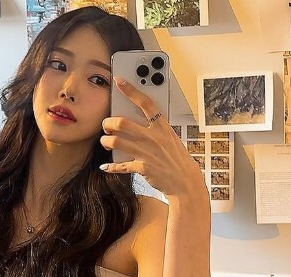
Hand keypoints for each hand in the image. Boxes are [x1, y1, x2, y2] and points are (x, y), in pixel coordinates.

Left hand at [100, 76, 208, 201]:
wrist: (185, 182)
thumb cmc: (177, 160)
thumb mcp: (171, 138)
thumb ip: (156, 129)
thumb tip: (140, 121)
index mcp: (162, 126)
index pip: (146, 103)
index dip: (131, 90)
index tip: (119, 81)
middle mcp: (153, 137)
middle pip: (122, 123)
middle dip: (109, 122)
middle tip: (106, 125)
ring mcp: (146, 153)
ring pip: (116, 142)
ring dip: (106, 141)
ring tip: (105, 142)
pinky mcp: (142, 168)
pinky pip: (120, 165)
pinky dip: (110, 167)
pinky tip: (105, 167)